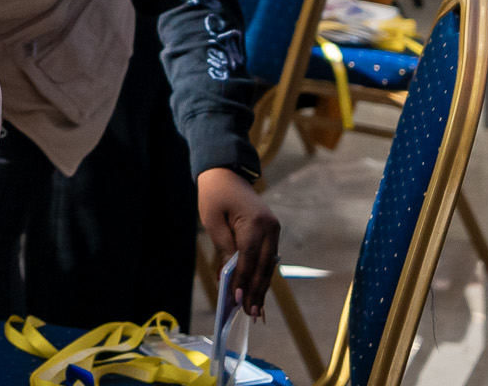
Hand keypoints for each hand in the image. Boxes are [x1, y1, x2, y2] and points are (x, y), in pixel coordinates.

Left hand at [198, 166, 279, 316]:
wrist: (226, 173)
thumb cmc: (214, 195)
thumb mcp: (213, 222)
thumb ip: (225, 249)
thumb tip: (230, 277)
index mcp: (255, 223)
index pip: (249, 258)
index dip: (243, 280)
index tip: (237, 299)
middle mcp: (270, 228)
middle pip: (263, 266)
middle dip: (255, 290)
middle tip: (249, 313)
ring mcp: (274, 230)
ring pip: (268, 265)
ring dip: (261, 287)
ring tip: (255, 310)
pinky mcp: (272, 232)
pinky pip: (267, 258)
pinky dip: (262, 275)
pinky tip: (258, 291)